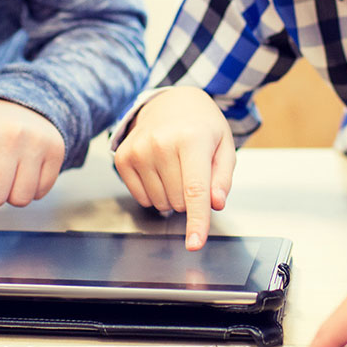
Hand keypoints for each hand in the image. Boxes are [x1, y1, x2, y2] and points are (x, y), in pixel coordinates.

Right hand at [113, 88, 235, 249]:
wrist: (169, 102)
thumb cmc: (200, 126)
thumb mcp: (223, 146)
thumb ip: (223, 178)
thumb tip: (214, 204)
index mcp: (192, 138)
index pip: (195, 190)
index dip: (197, 220)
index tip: (194, 243)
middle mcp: (161, 143)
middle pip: (179, 201)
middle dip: (190, 197)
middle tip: (191, 171)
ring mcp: (138, 150)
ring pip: (160, 203)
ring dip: (172, 196)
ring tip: (175, 168)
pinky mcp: (122, 157)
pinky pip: (141, 198)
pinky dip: (154, 193)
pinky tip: (159, 170)